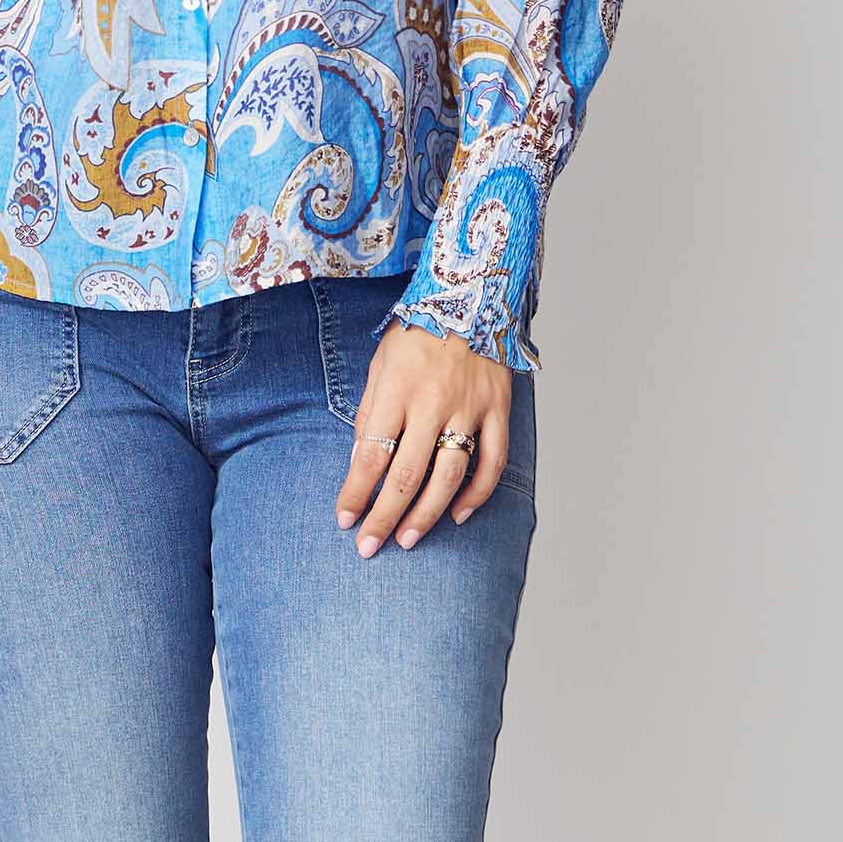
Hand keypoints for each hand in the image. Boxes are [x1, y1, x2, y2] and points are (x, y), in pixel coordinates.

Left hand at [335, 321, 512, 554]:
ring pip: (448, 477)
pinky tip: (458, 514)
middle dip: (383, 516)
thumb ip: (371, 410)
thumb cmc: (418, 330)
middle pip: (406, 474)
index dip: (355, 493)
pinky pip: (492, 463)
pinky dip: (477, 495)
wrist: (471, 294)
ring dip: (426, 515)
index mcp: (396, 388)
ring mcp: (469, 408)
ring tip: (407, 539)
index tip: (344, 520)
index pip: (371, 454)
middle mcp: (432, 402)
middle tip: (369, 547)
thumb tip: (361, 460)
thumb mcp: (381, 361)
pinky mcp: (498, 410)